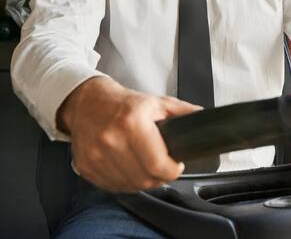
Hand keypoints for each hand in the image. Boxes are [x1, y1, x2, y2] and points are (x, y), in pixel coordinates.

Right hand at [57, 76, 201, 191]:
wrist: (87, 103)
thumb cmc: (124, 104)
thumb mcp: (158, 103)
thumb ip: (183, 113)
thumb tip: (204, 120)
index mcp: (132, 123)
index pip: (158, 164)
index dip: (173, 170)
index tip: (176, 164)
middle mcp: (111, 140)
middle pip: (145, 179)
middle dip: (160, 176)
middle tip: (163, 166)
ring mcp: (96, 156)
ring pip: (130, 186)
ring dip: (143, 181)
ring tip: (146, 166)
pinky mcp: (86, 167)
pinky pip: (113, 187)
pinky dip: (125, 183)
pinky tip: (130, 169)